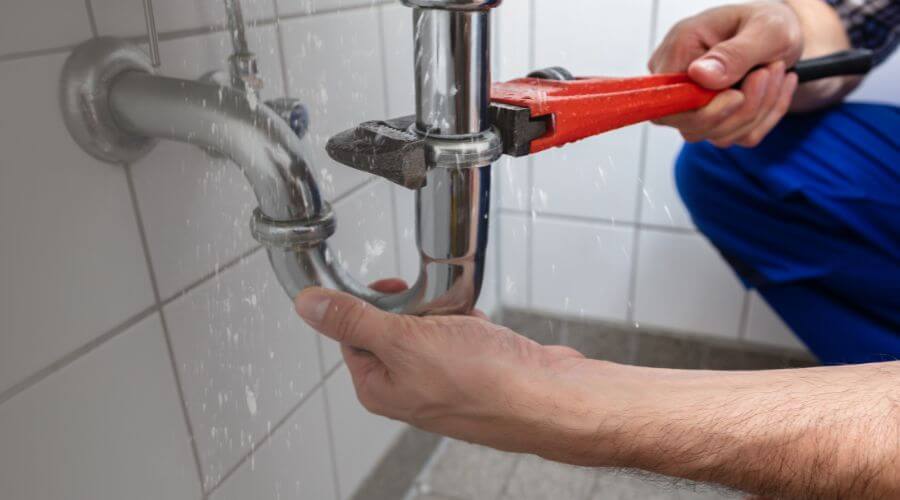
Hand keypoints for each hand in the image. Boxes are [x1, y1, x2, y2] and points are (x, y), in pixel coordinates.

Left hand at [294, 281, 595, 458]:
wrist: (548, 398)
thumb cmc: (483, 382)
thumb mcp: (405, 341)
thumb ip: (354, 320)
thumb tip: (308, 307)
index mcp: (379, 386)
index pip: (352, 333)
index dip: (368, 304)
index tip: (389, 288)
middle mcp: (408, 386)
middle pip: (392, 325)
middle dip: (415, 306)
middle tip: (433, 307)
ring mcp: (444, 378)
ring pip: (430, 325)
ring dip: (445, 311)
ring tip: (463, 319)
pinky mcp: (474, 367)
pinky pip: (461, 331)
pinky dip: (471, 321)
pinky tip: (482, 328)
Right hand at [649, 1, 803, 147]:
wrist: (784, 34)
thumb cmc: (771, 23)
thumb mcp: (765, 28)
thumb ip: (733, 54)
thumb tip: (699, 76)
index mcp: (678, 51)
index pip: (666, 104)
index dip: (702, 111)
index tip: (737, 95)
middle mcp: (678, 81)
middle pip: (692, 126)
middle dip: (742, 108)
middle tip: (770, 71)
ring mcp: (693, 104)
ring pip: (718, 134)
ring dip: (759, 110)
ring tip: (776, 71)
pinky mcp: (713, 119)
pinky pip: (737, 136)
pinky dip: (765, 117)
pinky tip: (775, 87)